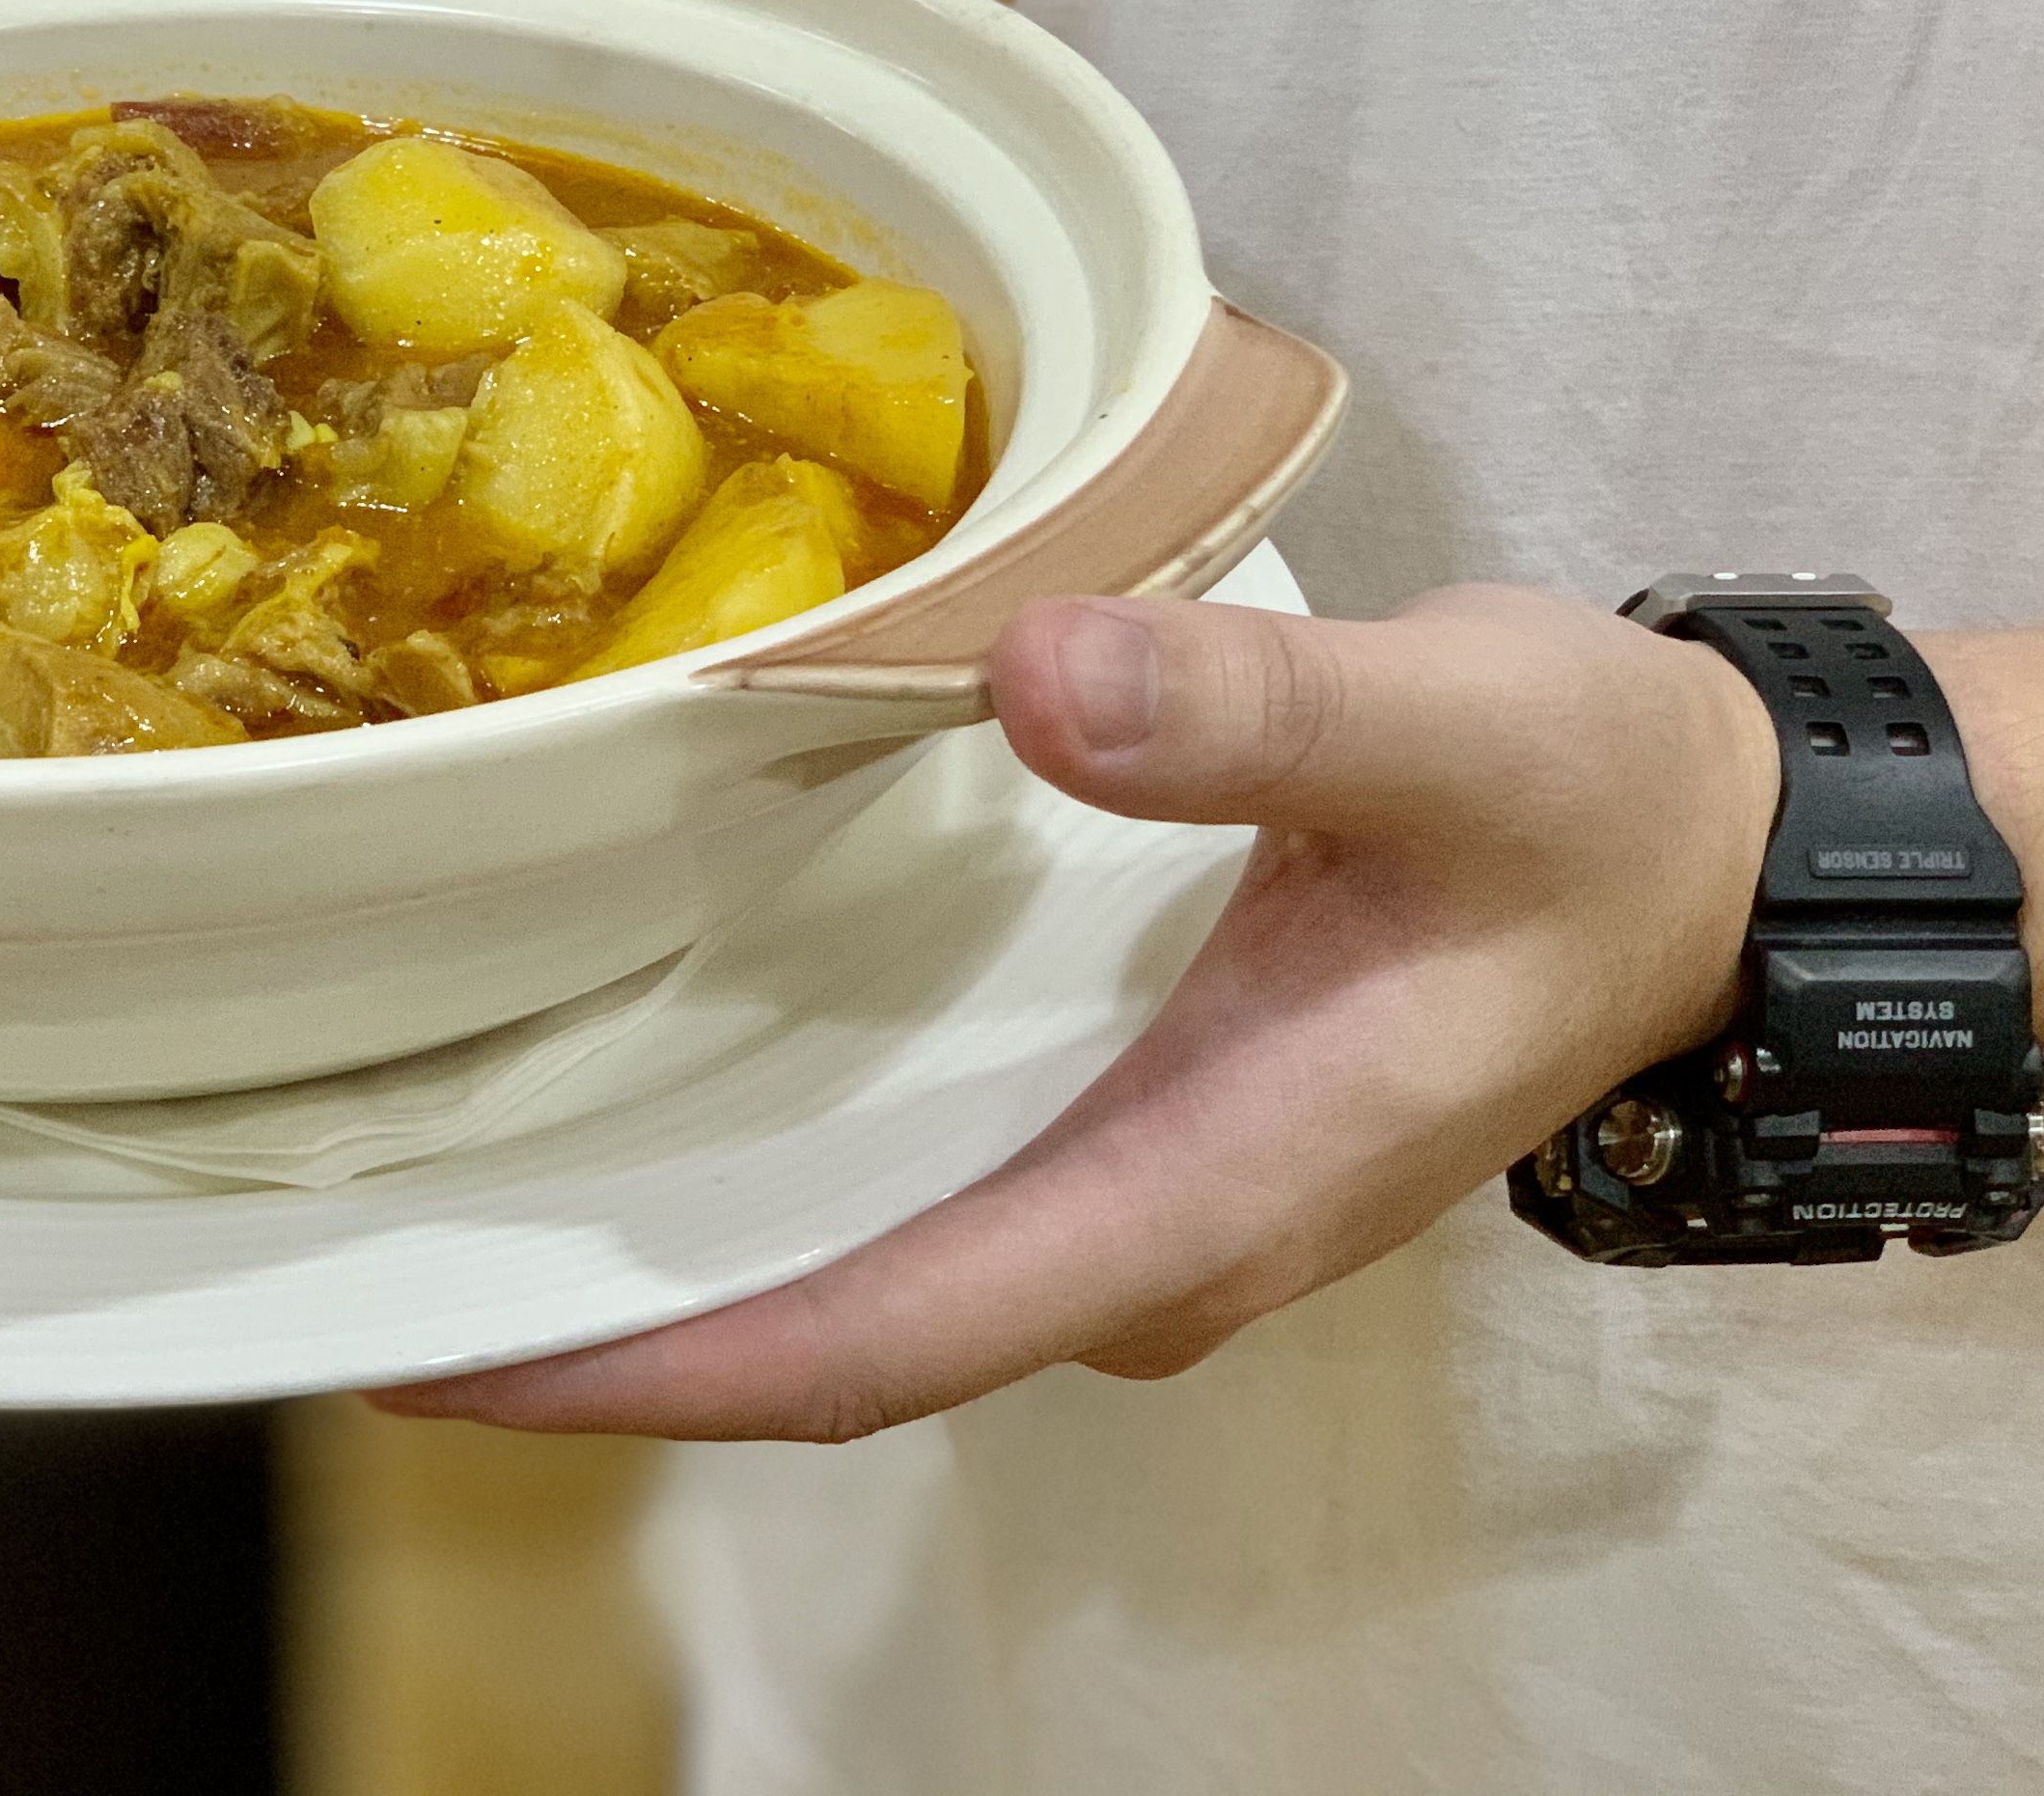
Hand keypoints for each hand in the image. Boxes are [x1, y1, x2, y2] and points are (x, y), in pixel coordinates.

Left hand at [368, 584, 1778, 1441]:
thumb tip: (1050, 682)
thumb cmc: (1583, 801)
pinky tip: (633, 1079)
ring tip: (428, 1170)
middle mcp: (1141, 1236)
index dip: (656, 1361)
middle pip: (822, 1337)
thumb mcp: (1458, 727)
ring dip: (656, 1251)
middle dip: (596, 1330)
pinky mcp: (1114, 1125)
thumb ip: (1259, 716)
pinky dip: (752, 1167)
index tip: (443, 1347)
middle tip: (348, 1250)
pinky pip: (895, 1190)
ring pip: (848, 1269)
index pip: (879, 1333)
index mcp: (1203, 1189)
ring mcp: (1124, 1195)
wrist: (1695, 850)